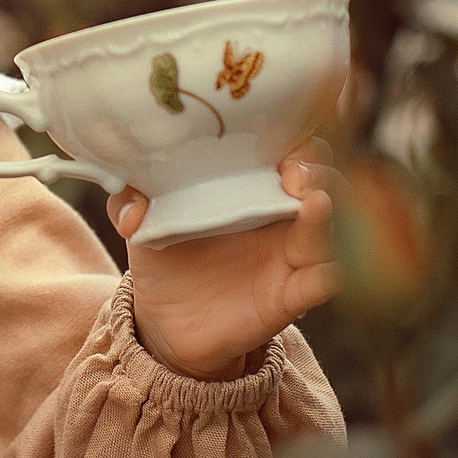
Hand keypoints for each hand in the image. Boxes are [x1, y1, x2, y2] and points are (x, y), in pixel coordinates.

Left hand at [109, 152, 342, 381]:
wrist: (167, 321)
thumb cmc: (167, 256)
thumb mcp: (144, 219)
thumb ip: (130, 198)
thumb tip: (132, 209)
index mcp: (250, 184)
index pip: (286, 146)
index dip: (289, 137)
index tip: (274, 138)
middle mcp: (279, 214)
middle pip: (321, 179)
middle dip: (316, 168)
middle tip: (294, 172)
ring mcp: (290, 254)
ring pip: (327, 227)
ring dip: (325, 214)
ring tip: (315, 202)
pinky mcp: (289, 296)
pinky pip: (320, 284)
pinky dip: (327, 277)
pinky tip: (327, 272)